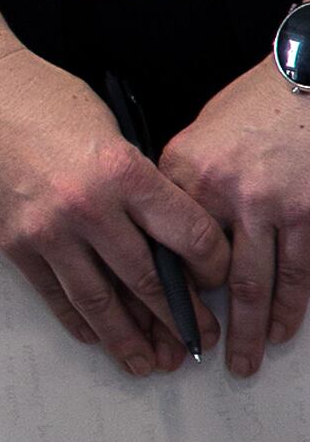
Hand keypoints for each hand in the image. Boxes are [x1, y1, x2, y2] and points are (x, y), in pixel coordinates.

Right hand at [0, 45, 226, 375]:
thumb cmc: (40, 99)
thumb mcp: (110, 129)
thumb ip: (136, 181)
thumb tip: (161, 234)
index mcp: (123, 172)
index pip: (187, 235)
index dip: (210, 265)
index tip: (215, 279)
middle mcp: (88, 207)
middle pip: (147, 278)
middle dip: (178, 316)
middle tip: (196, 339)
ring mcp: (46, 230)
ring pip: (98, 299)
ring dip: (128, 336)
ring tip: (147, 360)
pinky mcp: (12, 242)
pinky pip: (52, 292)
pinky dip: (76, 319)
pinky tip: (94, 335)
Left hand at [159, 58, 309, 376]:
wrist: (306, 80)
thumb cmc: (247, 111)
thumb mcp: (192, 141)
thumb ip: (173, 190)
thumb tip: (154, 239)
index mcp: (181, 173)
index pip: (160, 243)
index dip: (154, 287)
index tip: (147, 319)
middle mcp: (222, 192)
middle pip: (204, 274)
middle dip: (198, 323)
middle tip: (189, 356)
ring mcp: (270, 206)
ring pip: (255, 283)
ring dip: (248, 329)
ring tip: (242, 360)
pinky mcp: (308, 213)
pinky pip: (298, 271)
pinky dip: (290, 306)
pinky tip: (281, 329)